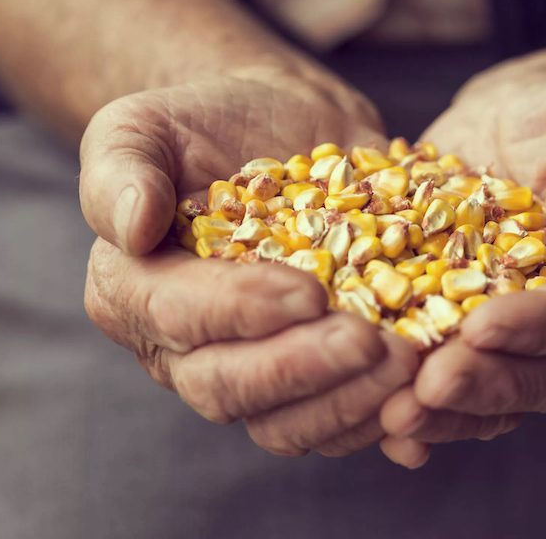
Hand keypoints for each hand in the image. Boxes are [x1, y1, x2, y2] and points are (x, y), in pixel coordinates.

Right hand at [81, 67, 417, 456]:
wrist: (279, 125)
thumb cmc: (204, 121)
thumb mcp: (144, 124)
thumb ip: (121, 167)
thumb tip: (130, 226)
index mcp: (135, 293)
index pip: (180, 319)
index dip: (242, 312)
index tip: (308, 291)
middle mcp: (185, 348)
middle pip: (232, 388)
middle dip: (304, 371)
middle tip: (372, 345)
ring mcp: (253, 368)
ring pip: (288, 422)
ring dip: (350, 402)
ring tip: (411, 366)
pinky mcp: (312, 374)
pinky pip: (338, 417)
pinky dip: (380, 415)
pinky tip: (424, 398)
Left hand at [378, 53, 545, 466]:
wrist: (521, 116)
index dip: (540, 328)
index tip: (483, 327)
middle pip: (544, 375)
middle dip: (485, 386)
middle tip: (426, 388)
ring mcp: (520, 334)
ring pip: (494, 393)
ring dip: (446, 411)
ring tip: (391, 415)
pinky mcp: (465, 327)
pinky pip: (449, 376)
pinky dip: (419, 404)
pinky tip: (380, 425)